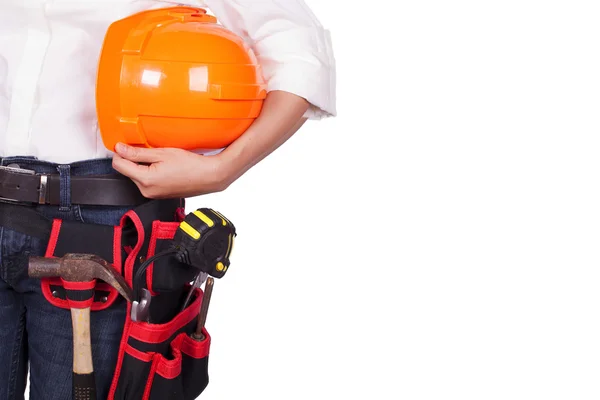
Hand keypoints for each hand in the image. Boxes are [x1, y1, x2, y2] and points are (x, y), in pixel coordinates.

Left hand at [111, 143, 229, 198]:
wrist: (209, 177)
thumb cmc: (191, 165)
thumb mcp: (162, 153)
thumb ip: (137, 152)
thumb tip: (120, 149)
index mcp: (145, 180)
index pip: (119, 165)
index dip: (120, 152)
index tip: (126, 145)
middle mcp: (146, 191)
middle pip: (128, 171)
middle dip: (133, 159)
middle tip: (149, 150)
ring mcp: (153, 195)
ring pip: (137, 176)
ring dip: (143, 166)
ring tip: (160, 159)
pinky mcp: (159, 195)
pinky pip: (147, 182)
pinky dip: (151, 172)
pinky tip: (164, 167)